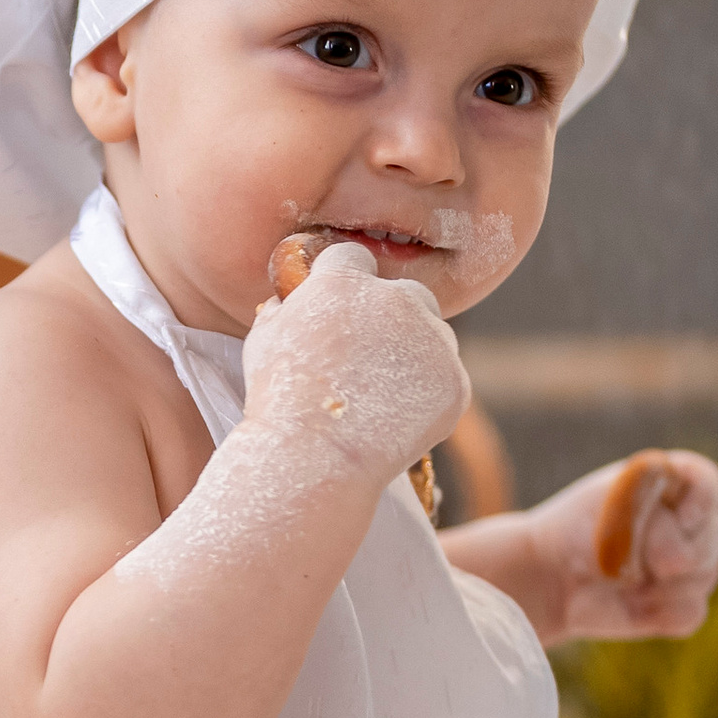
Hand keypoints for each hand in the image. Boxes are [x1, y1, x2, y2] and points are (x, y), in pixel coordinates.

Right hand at [240, 239, 469, 481]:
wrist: (314, 459)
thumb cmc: (278, 401)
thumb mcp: (263, 341)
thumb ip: (283, 311)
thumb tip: (290, 303)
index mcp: (344, 281)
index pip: (353, 258)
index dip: (343, 282)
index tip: (339, 309)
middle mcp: (395, 299)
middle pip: (407, 293)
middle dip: (391, 315)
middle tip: (368, 355)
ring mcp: (431, 340)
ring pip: (433, 335)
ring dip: (414, 354)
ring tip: (381, 395)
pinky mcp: (454, 381)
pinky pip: (446, 378)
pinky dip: (428, 395)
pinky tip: (397, 418)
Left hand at [528, 449, 717, 636]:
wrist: (555, 574)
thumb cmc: (582, 529)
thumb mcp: (610, 509)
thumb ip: (653, 521)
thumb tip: (676, 565)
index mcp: (676, 484)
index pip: (707, 484)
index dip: (700, 502)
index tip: (680, 519)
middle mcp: (694, 523)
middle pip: (713, 535)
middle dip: (670, 549)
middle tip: (625, 552)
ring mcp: (695, 566)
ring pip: (705, 576)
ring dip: (658, 582)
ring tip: (621, 575)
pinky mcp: (685, 605)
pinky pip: (690, 613)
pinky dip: (656, 612)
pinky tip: (631, 602)